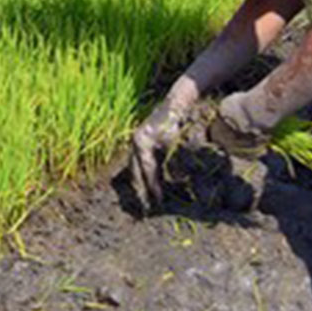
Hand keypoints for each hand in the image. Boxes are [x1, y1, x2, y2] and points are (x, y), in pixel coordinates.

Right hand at [127, 75, 200, 210]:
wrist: (176, 104)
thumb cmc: (177, 122)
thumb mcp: (176, 144)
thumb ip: (173, 163)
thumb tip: (175, 183)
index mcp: (142, 143)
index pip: (147, 170)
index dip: (153, 186)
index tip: (158, 201)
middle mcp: (135, 143)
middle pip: (135, 171)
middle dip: (140, 189)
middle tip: (145, 207)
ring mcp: (136, 142)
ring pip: (135, 168)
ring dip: (140, 182)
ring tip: (145, 199)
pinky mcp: (141, 142)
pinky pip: (140, 162)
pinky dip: (144, 174)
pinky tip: (149, 184)